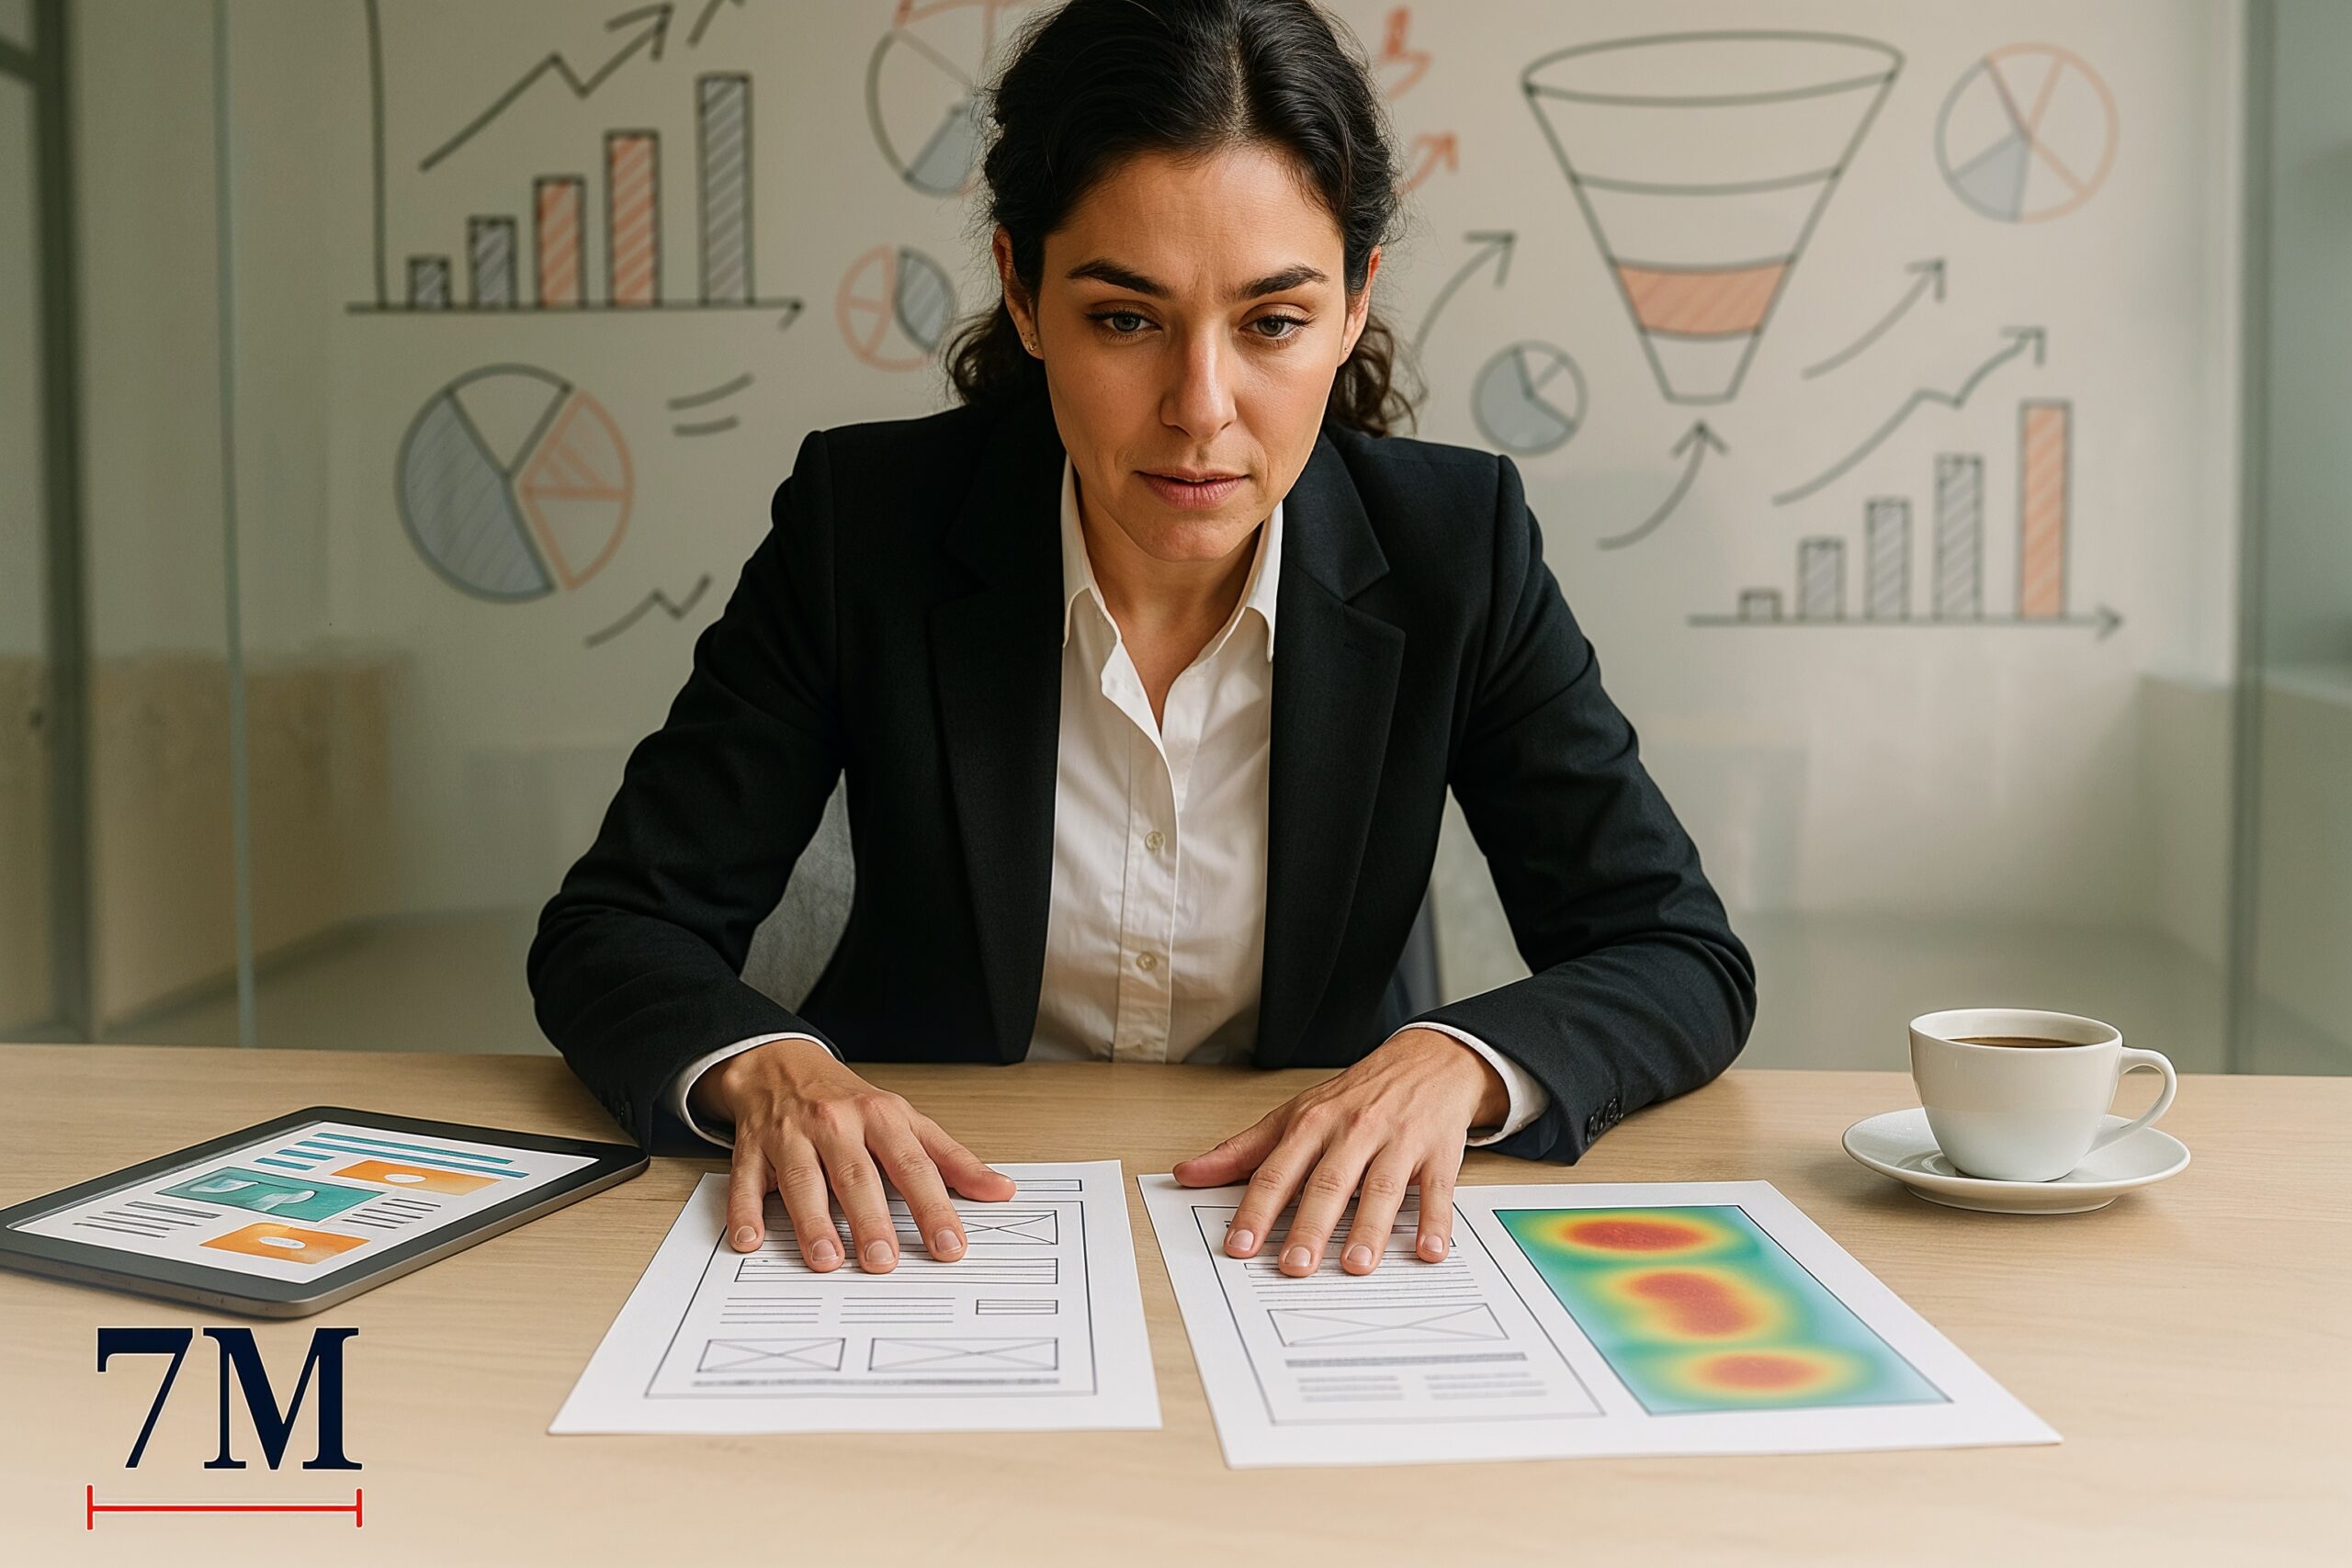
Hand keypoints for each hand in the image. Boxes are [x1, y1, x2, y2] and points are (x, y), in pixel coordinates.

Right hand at [695, 1039, 1016, 1270]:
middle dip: (871, 1220)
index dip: (933, 1207)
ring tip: (827, 1260)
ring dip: (813, 1222)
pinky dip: (745, 1211)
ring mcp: (791, 1136)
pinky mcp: (752, 1149)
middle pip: (856, 1176)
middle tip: (884, 1261)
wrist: (781, 1065)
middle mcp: (835, 1124)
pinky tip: (751, 1240)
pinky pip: (747, 1181)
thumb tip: (1001, 1191)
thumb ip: (952, 1159)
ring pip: (802, 1180)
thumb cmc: (850, 1104)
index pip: (913, 1166)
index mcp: (881, 1116)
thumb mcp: (907, 1120)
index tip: (949, 1246)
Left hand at [1170, 1029, 1506, 1276]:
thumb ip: (1242, 1150)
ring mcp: (1398, 1141)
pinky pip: (1436, 1190)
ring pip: (1381, 1187)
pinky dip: (1434, 1222)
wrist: (1426, 1061)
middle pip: (1328, 1182)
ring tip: (1355, 1264)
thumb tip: (1188, 1174)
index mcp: (1312, 1123)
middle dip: (1310, 1225)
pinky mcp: (1437, 1153)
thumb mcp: (1294, 1115)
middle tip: (1295, 1266)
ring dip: (1369, 1228)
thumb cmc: (1355, 1096)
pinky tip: (1428, 1252)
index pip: (1277, 1171)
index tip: (1240, 1245)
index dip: (1256, 1210)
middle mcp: (1353, 1131)